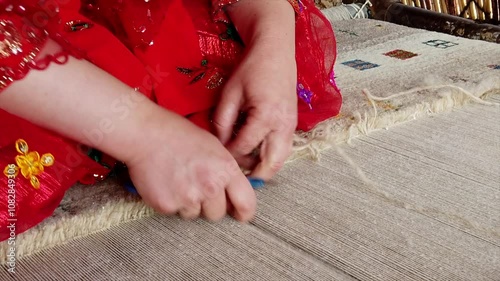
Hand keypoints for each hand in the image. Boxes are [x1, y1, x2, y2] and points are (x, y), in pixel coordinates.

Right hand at [125, 108, 255, 220]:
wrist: (145, 134)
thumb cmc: (179, 135)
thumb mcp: (214, 146)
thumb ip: (227, 171)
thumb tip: (237, 191)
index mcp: (226, 169)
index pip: (246, 203)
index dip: (243, 213)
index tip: (239, 215)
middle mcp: (210, 186)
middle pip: (218, 214)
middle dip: (209, 206)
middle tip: (196, 187)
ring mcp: (189, 198)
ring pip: (195, 215)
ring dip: (189, 204)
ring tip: (178, 181)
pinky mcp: (168, 205)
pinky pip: (175, 213)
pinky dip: (171, 202)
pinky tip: (166, 184)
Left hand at [213, 41, 297, 180]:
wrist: (276, 52)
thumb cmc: (251, 69)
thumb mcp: (230, 93)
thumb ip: (223, 121)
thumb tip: (220, 145)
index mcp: (267, 116)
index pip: (245, 147)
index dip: (230, 155)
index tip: (218, 157)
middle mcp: (283, 125)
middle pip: (271, 163)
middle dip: (254, 174)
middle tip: (237, 178)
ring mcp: (291, 126)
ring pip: (280, 159)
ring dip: (263, 167)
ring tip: (244, 168)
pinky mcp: (292, 125)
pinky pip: (283, 149)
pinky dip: (270, 156)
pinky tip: (254, 155)